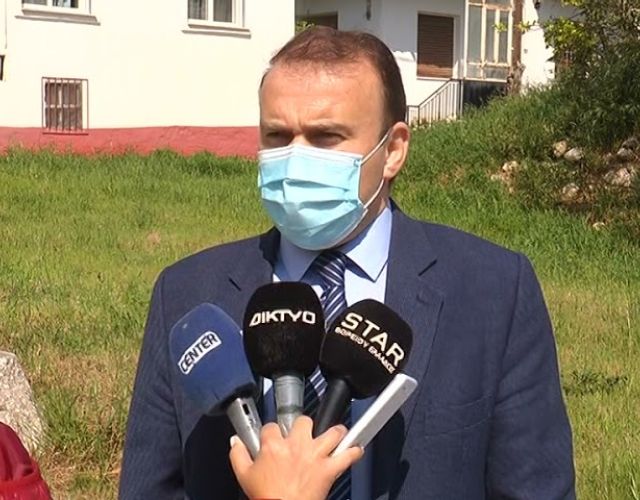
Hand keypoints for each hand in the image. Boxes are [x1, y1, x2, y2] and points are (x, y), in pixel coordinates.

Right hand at [229, 416, 363, 499]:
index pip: (272, 426)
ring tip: (336, 434)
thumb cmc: (266, 497)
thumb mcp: (243, 476)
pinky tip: (357, 449)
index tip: (275, 438)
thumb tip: (235, 441)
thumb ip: (238, 454)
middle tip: (304, 436)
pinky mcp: (328, 469)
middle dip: (304, 427)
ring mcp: (314, 455)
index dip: (273, 432)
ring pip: (331, 432)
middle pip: (304, 421)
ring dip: (336, 433)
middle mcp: (296, 445)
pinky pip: (347, 456)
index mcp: (274, 445)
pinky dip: (354, 452)